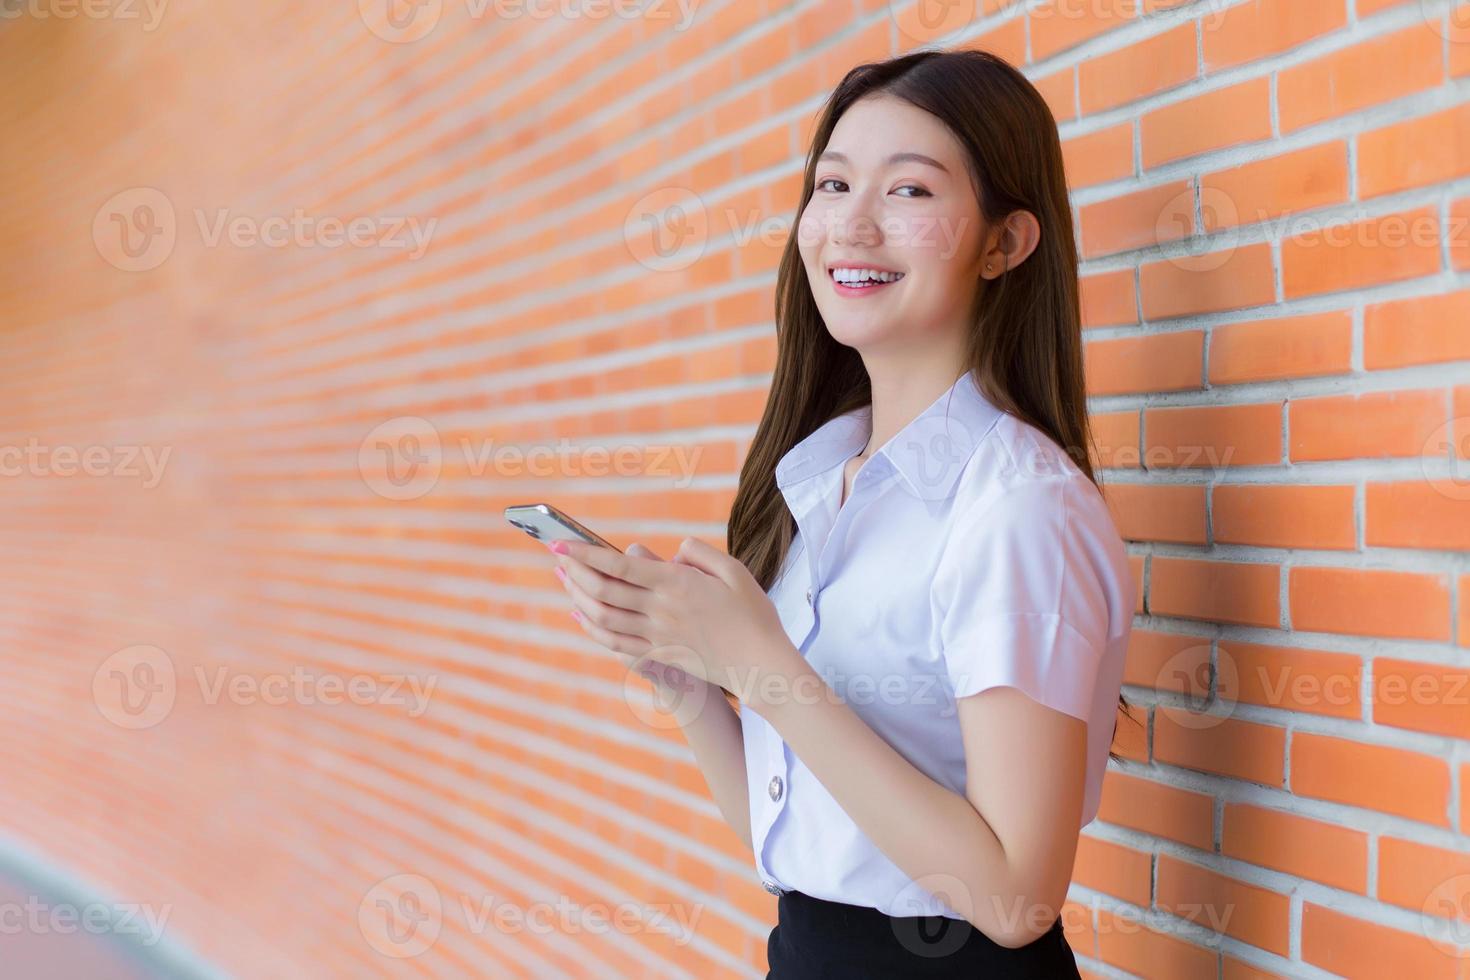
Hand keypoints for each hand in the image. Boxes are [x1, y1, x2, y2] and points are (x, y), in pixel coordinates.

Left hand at [549, 536, 796, 698]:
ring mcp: (657, 637)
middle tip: (556, 557)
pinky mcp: (660, 656)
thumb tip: (671, 553)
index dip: (585, 553)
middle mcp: (661, 611)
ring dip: (578, 598)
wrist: (761, 664)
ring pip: (604, 618)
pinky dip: (593, 629)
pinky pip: (616, 643)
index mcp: (677, 584)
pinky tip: (582, 617)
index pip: (620, 566)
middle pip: (604, 590)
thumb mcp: (734, 571)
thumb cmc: (752, 614)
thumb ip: (699, 554)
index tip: (561, 543)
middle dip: (574, 571)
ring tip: (564, 581)